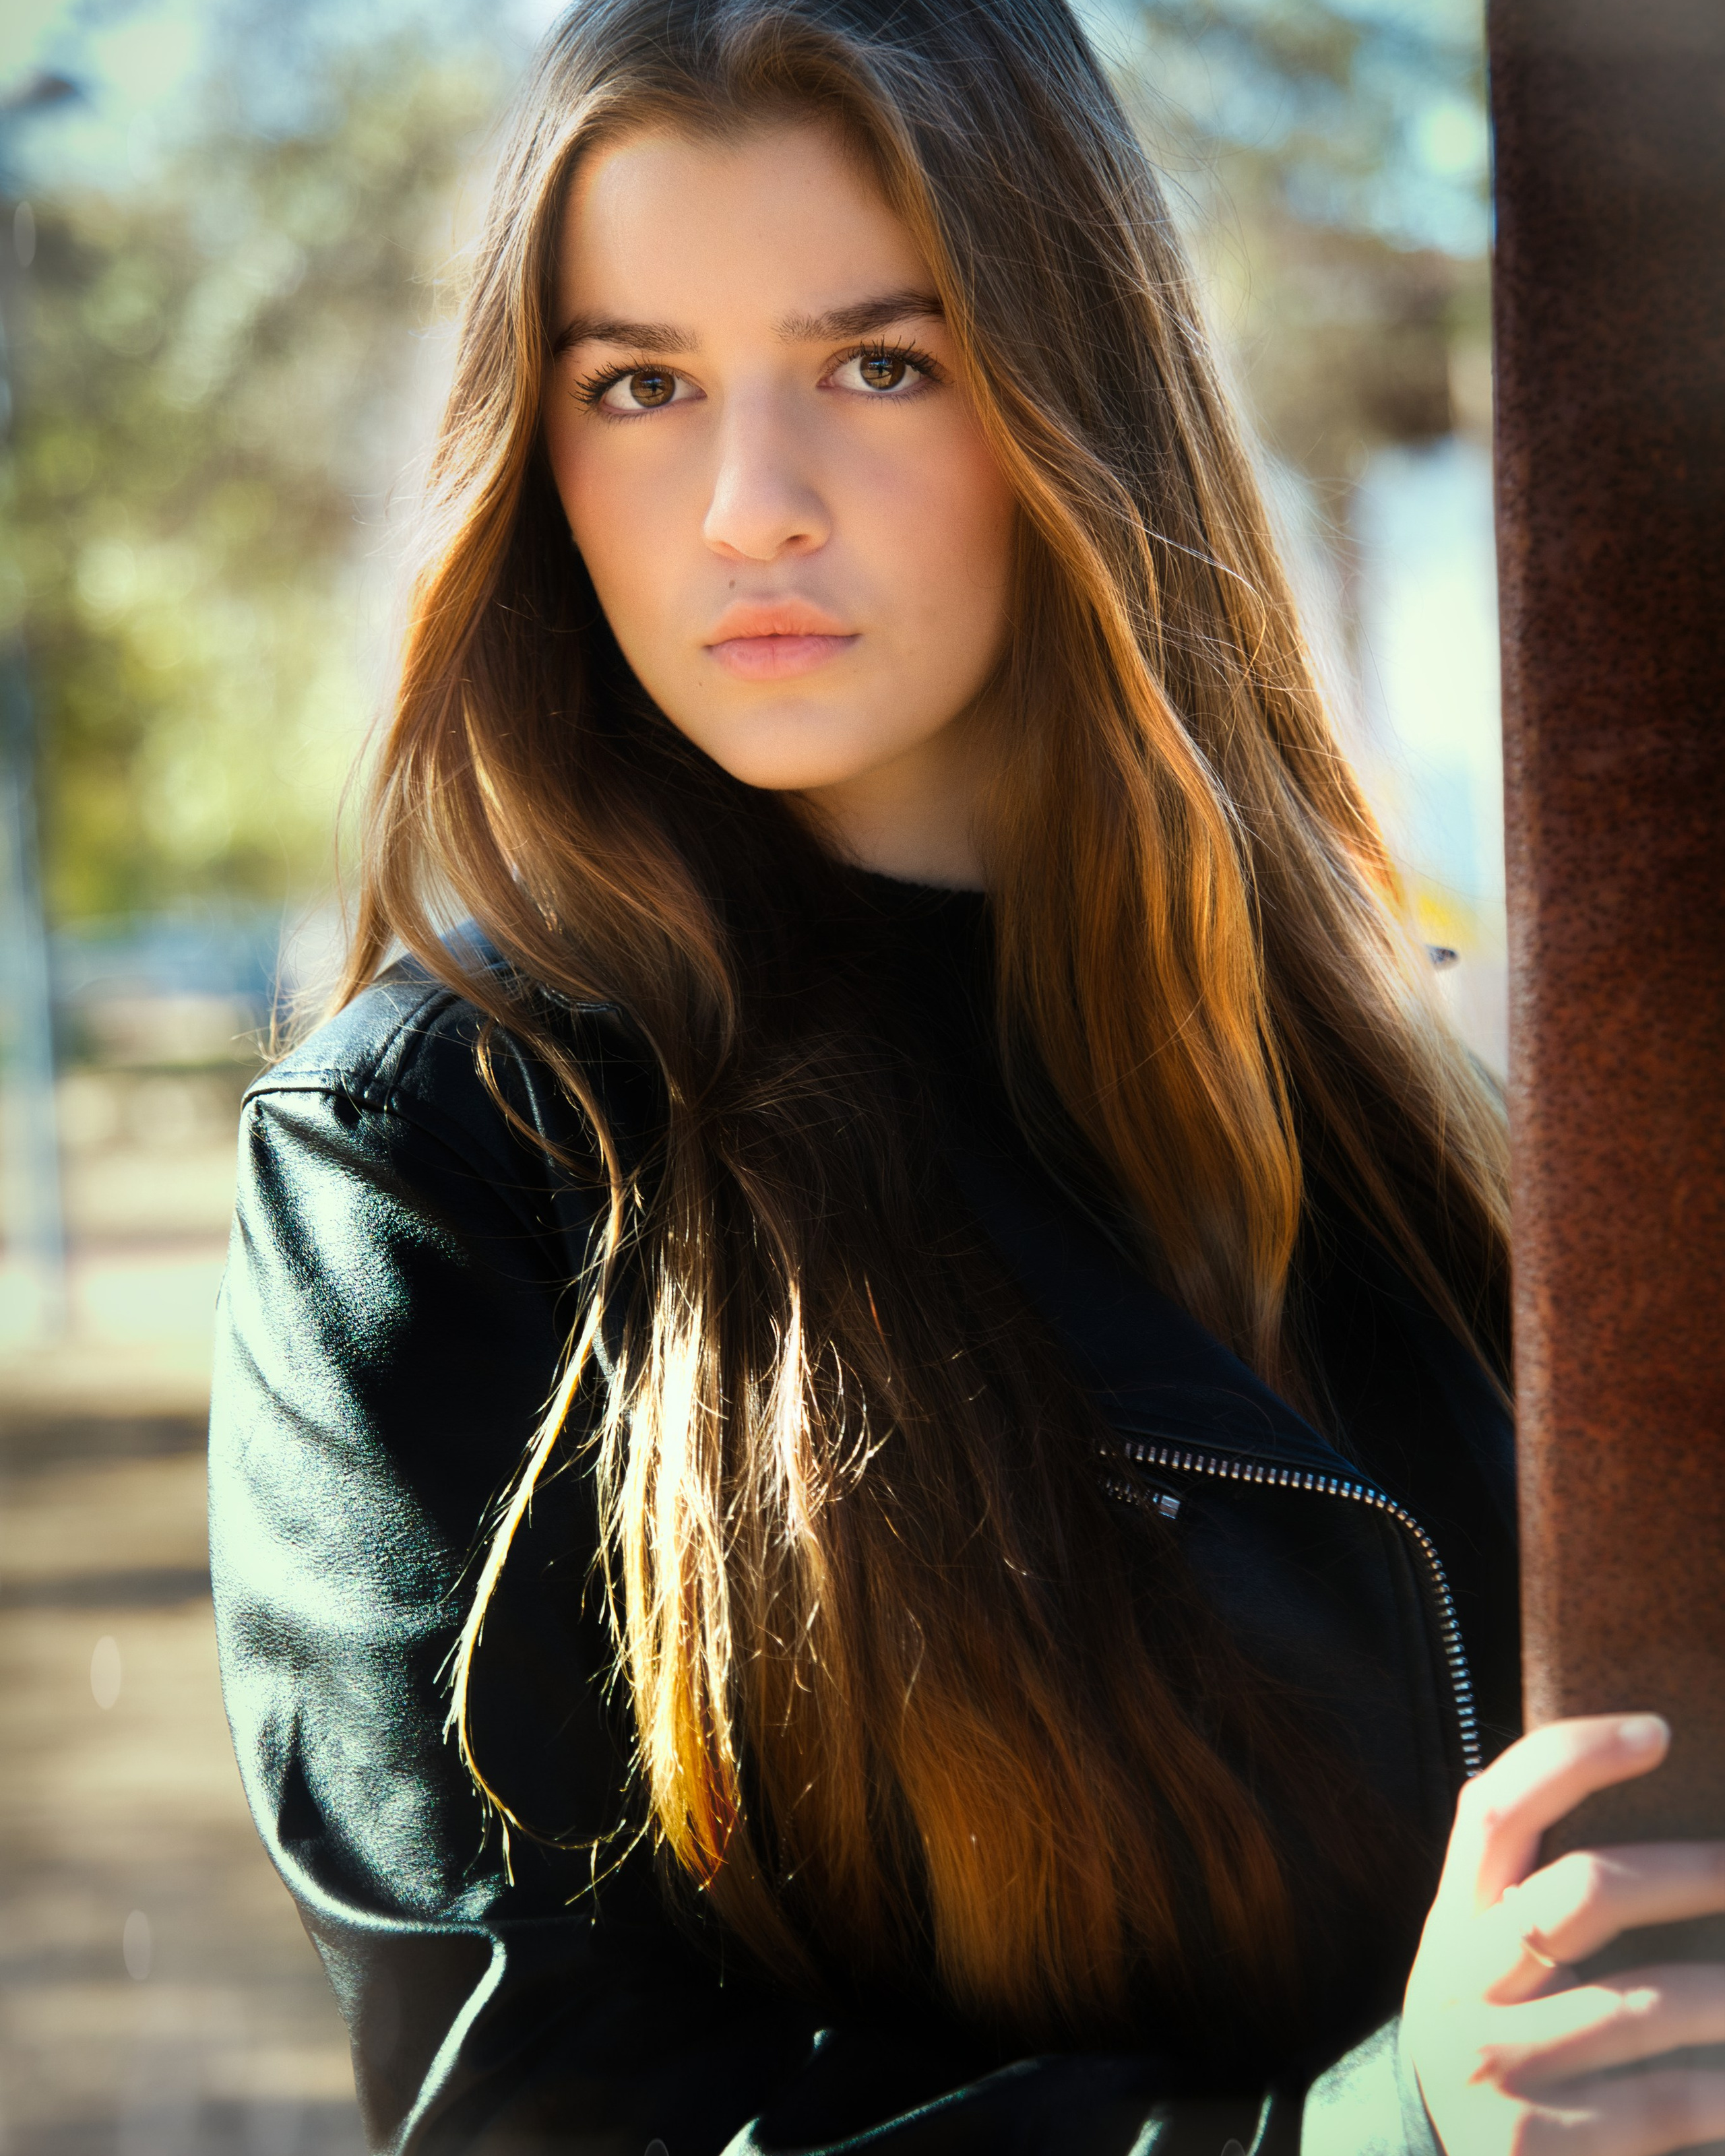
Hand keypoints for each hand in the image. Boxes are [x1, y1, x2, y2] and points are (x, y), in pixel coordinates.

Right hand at [1404, 1714, 1724, 2154]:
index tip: (1656, 1730)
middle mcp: (1462, 1980)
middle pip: (1583, 1891)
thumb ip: (1530, 1894)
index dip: (1572, 1757)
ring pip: (1644, 2003)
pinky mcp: (1536, 2143)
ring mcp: (1496, 2064)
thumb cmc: (1493, 2039)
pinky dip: (1724, 2088)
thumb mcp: (1483, 1961)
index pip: (1493, 1808)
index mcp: (1453, 1920)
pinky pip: (1664, 2099)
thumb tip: (1651, 1804)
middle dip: (1693, 1873)